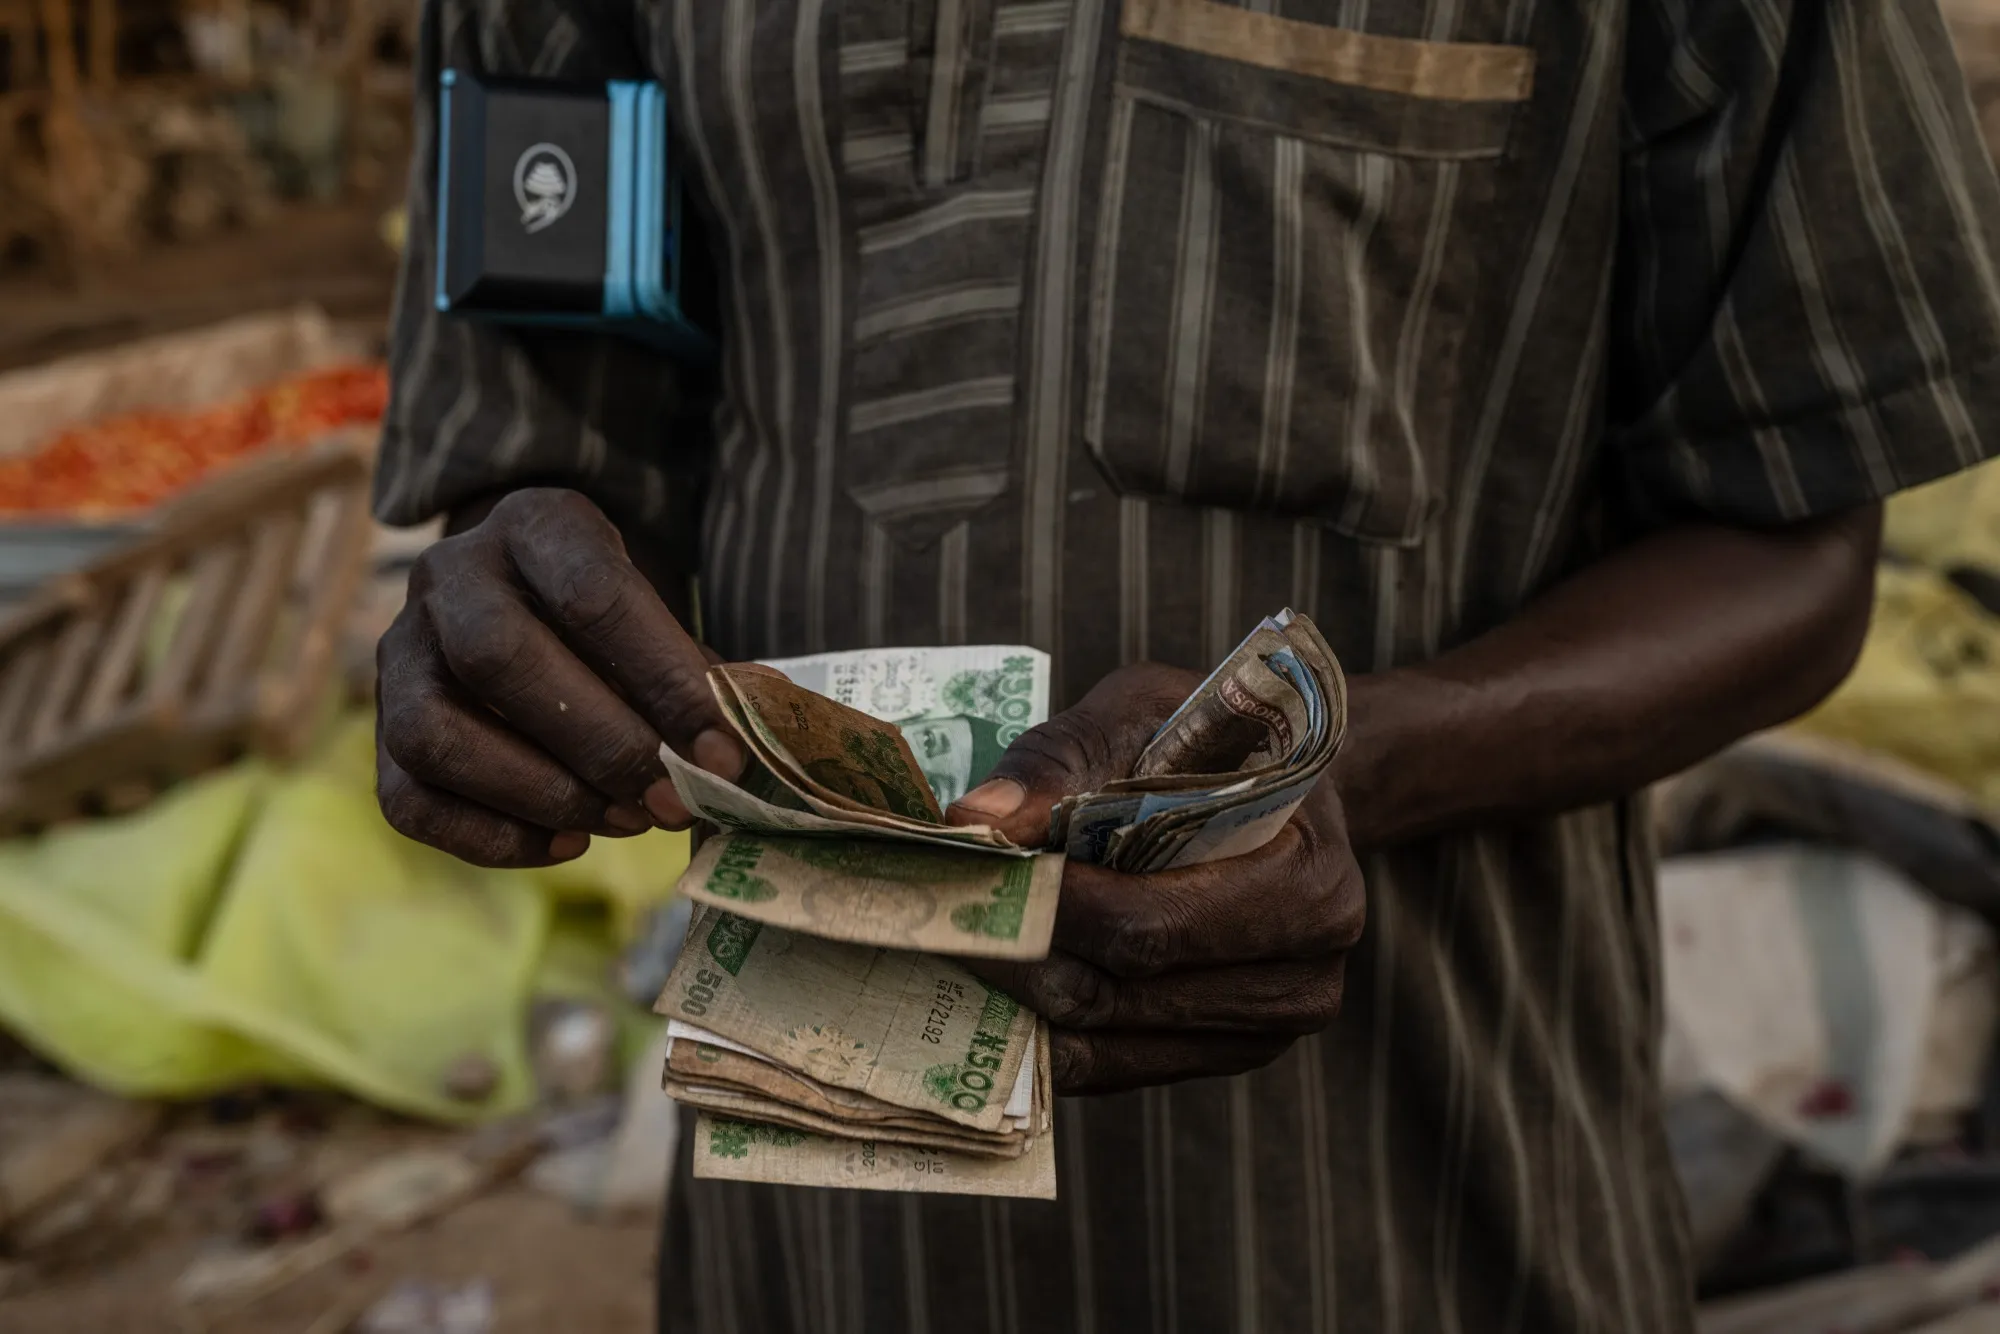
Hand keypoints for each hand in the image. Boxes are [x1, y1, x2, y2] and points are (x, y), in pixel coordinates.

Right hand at [375, 488, 743, 866]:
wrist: (521, 599)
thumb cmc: (610, 619)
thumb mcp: (660, 615)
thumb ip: (700, 674)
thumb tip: (760, 734)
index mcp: (534, 525)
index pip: (593, 595)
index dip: (663, 680)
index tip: (723, 751)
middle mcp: (448, 575)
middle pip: (498, 657)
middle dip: (598, 742)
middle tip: (670, 798)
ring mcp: (400, 652)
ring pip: (436, 731)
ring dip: (540, 791)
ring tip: (624, 820)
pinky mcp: (379, 731)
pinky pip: (409, 800)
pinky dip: (491, 837)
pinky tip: (566, 843)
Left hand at [947, 664, 1365, 1094]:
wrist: (1289, 786)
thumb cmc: (1210, 740)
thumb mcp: (1138, 713)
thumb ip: (1058, 762)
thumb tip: (974, 821)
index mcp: (1308, 880)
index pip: (1151, 924)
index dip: (1049, 908)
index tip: (970, 879)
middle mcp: (1305, 974)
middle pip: (1122, 992)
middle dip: (1018, 955)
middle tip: (933, 921)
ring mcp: (1269, 1030)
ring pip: (1109, 1041)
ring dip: (1020, 1000)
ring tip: (952, 950)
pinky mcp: (1227, 1055)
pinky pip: (1116, 1066)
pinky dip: (1047, 1034)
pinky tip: (995, 991)